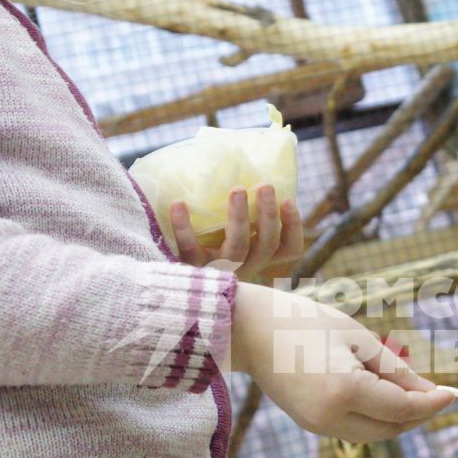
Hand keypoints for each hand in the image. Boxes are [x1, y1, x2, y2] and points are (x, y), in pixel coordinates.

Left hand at [169, 185, 302, 282]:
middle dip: (268, 214)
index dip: (293, 226)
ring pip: (238, 247)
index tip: (288, 199)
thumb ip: (237, 214)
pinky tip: (178, 204)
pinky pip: (190, 249)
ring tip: (237, 189)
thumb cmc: (200, 245)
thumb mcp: (225, 234)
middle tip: (265, 185)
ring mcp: (220, 270)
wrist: (163, 285)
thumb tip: (238, 171)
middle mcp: (245, 266)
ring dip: (239, 216)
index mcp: (256, 257)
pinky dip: (183, 226)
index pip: (288, 249)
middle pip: (266, 245)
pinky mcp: (192, 270)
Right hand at [228, 283, 454, 442]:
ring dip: (397, 417)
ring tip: (410, 389)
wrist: (250, 329)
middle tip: (436, 391)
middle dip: (418, 414)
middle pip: (391, 428)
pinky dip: (374, 416)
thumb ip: (396, 370)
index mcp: (345, 391)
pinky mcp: (310, 424)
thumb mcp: (358, 338)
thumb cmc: (306, 321)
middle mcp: (331, 417)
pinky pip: (354, 428)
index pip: (403, 409)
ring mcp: (318, 425)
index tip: (453, 393)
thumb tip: (428, 392)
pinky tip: (382, 393)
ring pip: (374, 433)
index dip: (432, 403)